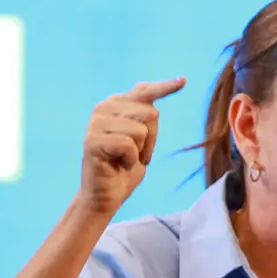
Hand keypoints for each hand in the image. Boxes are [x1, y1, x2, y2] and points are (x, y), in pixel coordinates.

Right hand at [75, 78, 185, 215]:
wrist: (105, 196)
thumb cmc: (124, 167)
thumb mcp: (140, 138)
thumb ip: (142, 114)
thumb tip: (149, 89)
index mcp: (115, 104)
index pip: (145, 91)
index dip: (165, 87)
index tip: (184, 81)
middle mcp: (103, 108)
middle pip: (150, 113)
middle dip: (151, 139)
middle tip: (135, 154)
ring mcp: (96, 123)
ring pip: (140, 130)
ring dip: (140, 151)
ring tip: (124, 159)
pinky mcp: (92, 141)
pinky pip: (128, 145)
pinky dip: (130, 160)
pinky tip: (117, 165)